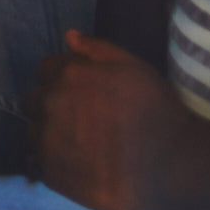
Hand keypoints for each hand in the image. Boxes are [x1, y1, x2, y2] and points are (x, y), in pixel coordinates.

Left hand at [30, 30, 209, 209]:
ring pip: (35, 132)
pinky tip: (79, 166)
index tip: (79, 95)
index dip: (61, 80)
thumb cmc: (157, 112)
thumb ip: (96, 49)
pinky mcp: (52, 174)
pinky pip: (40, 163)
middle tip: (81, 122)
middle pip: (35, 100)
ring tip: (81, 147)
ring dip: (50, 134)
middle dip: (52, 106)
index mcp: (67, 74)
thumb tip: (68, 36)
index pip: (45, 70)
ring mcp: (48, 140)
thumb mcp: (133, 68)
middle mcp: (50, 103)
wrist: (175, 168)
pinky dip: (53, 163)